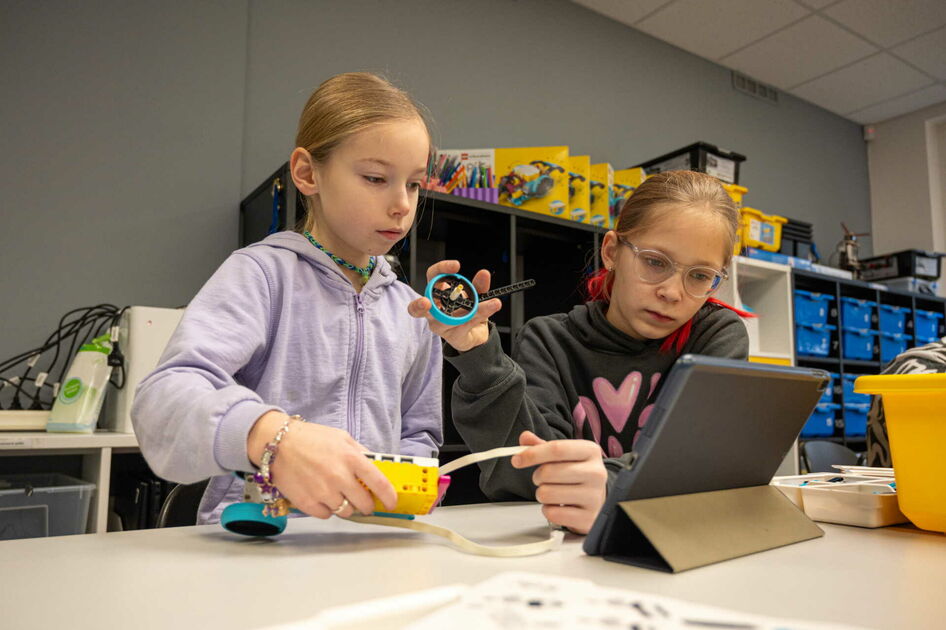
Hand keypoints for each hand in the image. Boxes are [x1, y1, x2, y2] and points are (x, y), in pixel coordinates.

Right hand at [247, 411, 396, 518]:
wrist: (278, 444)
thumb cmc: (310, 438)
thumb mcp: (342, 438)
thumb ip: (361, 454)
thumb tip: (377, 468)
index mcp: (351, 458)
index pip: (379, 483)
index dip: (389, 497)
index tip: (391, 503)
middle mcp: (339, 477)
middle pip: (364, 504)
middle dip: (366, 504)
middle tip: (362, 499)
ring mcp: (323, 492)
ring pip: (346, 512)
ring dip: (346, 506)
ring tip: (336, 493)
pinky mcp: (308, 503)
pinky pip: (327, 515)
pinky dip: (327, 509)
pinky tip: (322, 496)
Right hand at [407, 260, 501, 351]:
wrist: (475, 333)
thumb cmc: (467, 312)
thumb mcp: (476, 296)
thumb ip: (479, 286)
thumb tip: (484, 274)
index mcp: (438, 292)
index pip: (432, 276)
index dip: (441, 269)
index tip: (456, 266)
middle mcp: (434, 310)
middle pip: (420, 306)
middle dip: (419, 306)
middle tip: (426, 303)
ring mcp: (440, 325)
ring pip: (444, 320)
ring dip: (465, 312)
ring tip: (482, 306)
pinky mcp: (452, 336)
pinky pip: (464, 326)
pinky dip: (477, 317)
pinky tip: (490, 309)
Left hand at [510, 431, 607, 534]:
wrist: (598, 500)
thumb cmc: (578, 474)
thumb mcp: (565, 455)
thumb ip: (543, 446)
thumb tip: (525, 437)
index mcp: (590, 451)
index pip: (556, 449)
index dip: (532, 454)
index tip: (517, 459)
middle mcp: (595, 473)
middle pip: (549, 472)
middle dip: (537, 476)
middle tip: (542, 479)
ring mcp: (593, 496)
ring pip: (547, 493)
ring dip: (542, 494)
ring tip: (553, 492)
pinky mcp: (587, 517)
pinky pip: (552, 513)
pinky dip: (549, 510)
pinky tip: (559, 506)